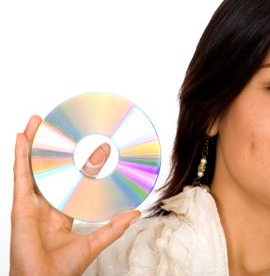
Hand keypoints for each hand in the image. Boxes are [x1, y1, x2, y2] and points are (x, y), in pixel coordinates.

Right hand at [10, 116, 140, 275]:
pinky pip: (20, 175)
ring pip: (33, 167)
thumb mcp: (94, 243)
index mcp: (62, 214)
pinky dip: (20, 155)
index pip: (76, 182)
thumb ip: (114, 227)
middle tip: (60, 128)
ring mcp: (33, 203)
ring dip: (34, 145)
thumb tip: (135, 212)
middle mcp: (46, 205)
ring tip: (37, 123)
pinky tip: (22, 138)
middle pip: (50, 170)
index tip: (100, 149)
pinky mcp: (20, 204)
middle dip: (54, 149)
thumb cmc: (63, 269)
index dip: (87, 166)